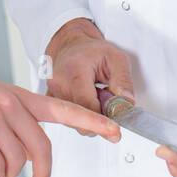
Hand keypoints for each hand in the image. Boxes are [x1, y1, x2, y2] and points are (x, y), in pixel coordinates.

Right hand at [0, 66, 120, 176]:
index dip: (92, 121)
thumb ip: (18, 118)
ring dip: (10, 176)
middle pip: (42, 146)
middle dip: (43, 172)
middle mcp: (10, 104)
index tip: (113, 130)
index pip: (64, 108)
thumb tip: (29, 152)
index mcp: (20, 96)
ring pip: (18, 160)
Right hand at [42, 17, 134, 131]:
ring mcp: (51, 92)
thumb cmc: (92, 51)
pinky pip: (67, 119)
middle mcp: (59, 82)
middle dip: (97, 121)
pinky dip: (80, 116)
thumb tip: (126, 104)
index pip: (87, 106)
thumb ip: (123, 80)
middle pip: (78, 119)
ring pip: (73, 122)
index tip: (116, 131)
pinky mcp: (49, 100)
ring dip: (89, 117)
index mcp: (75, 70)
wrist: (71, 45)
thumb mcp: (116, 58)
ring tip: (96, 98)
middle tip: (108, 107)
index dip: (103, 122)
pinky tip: (87, 102)